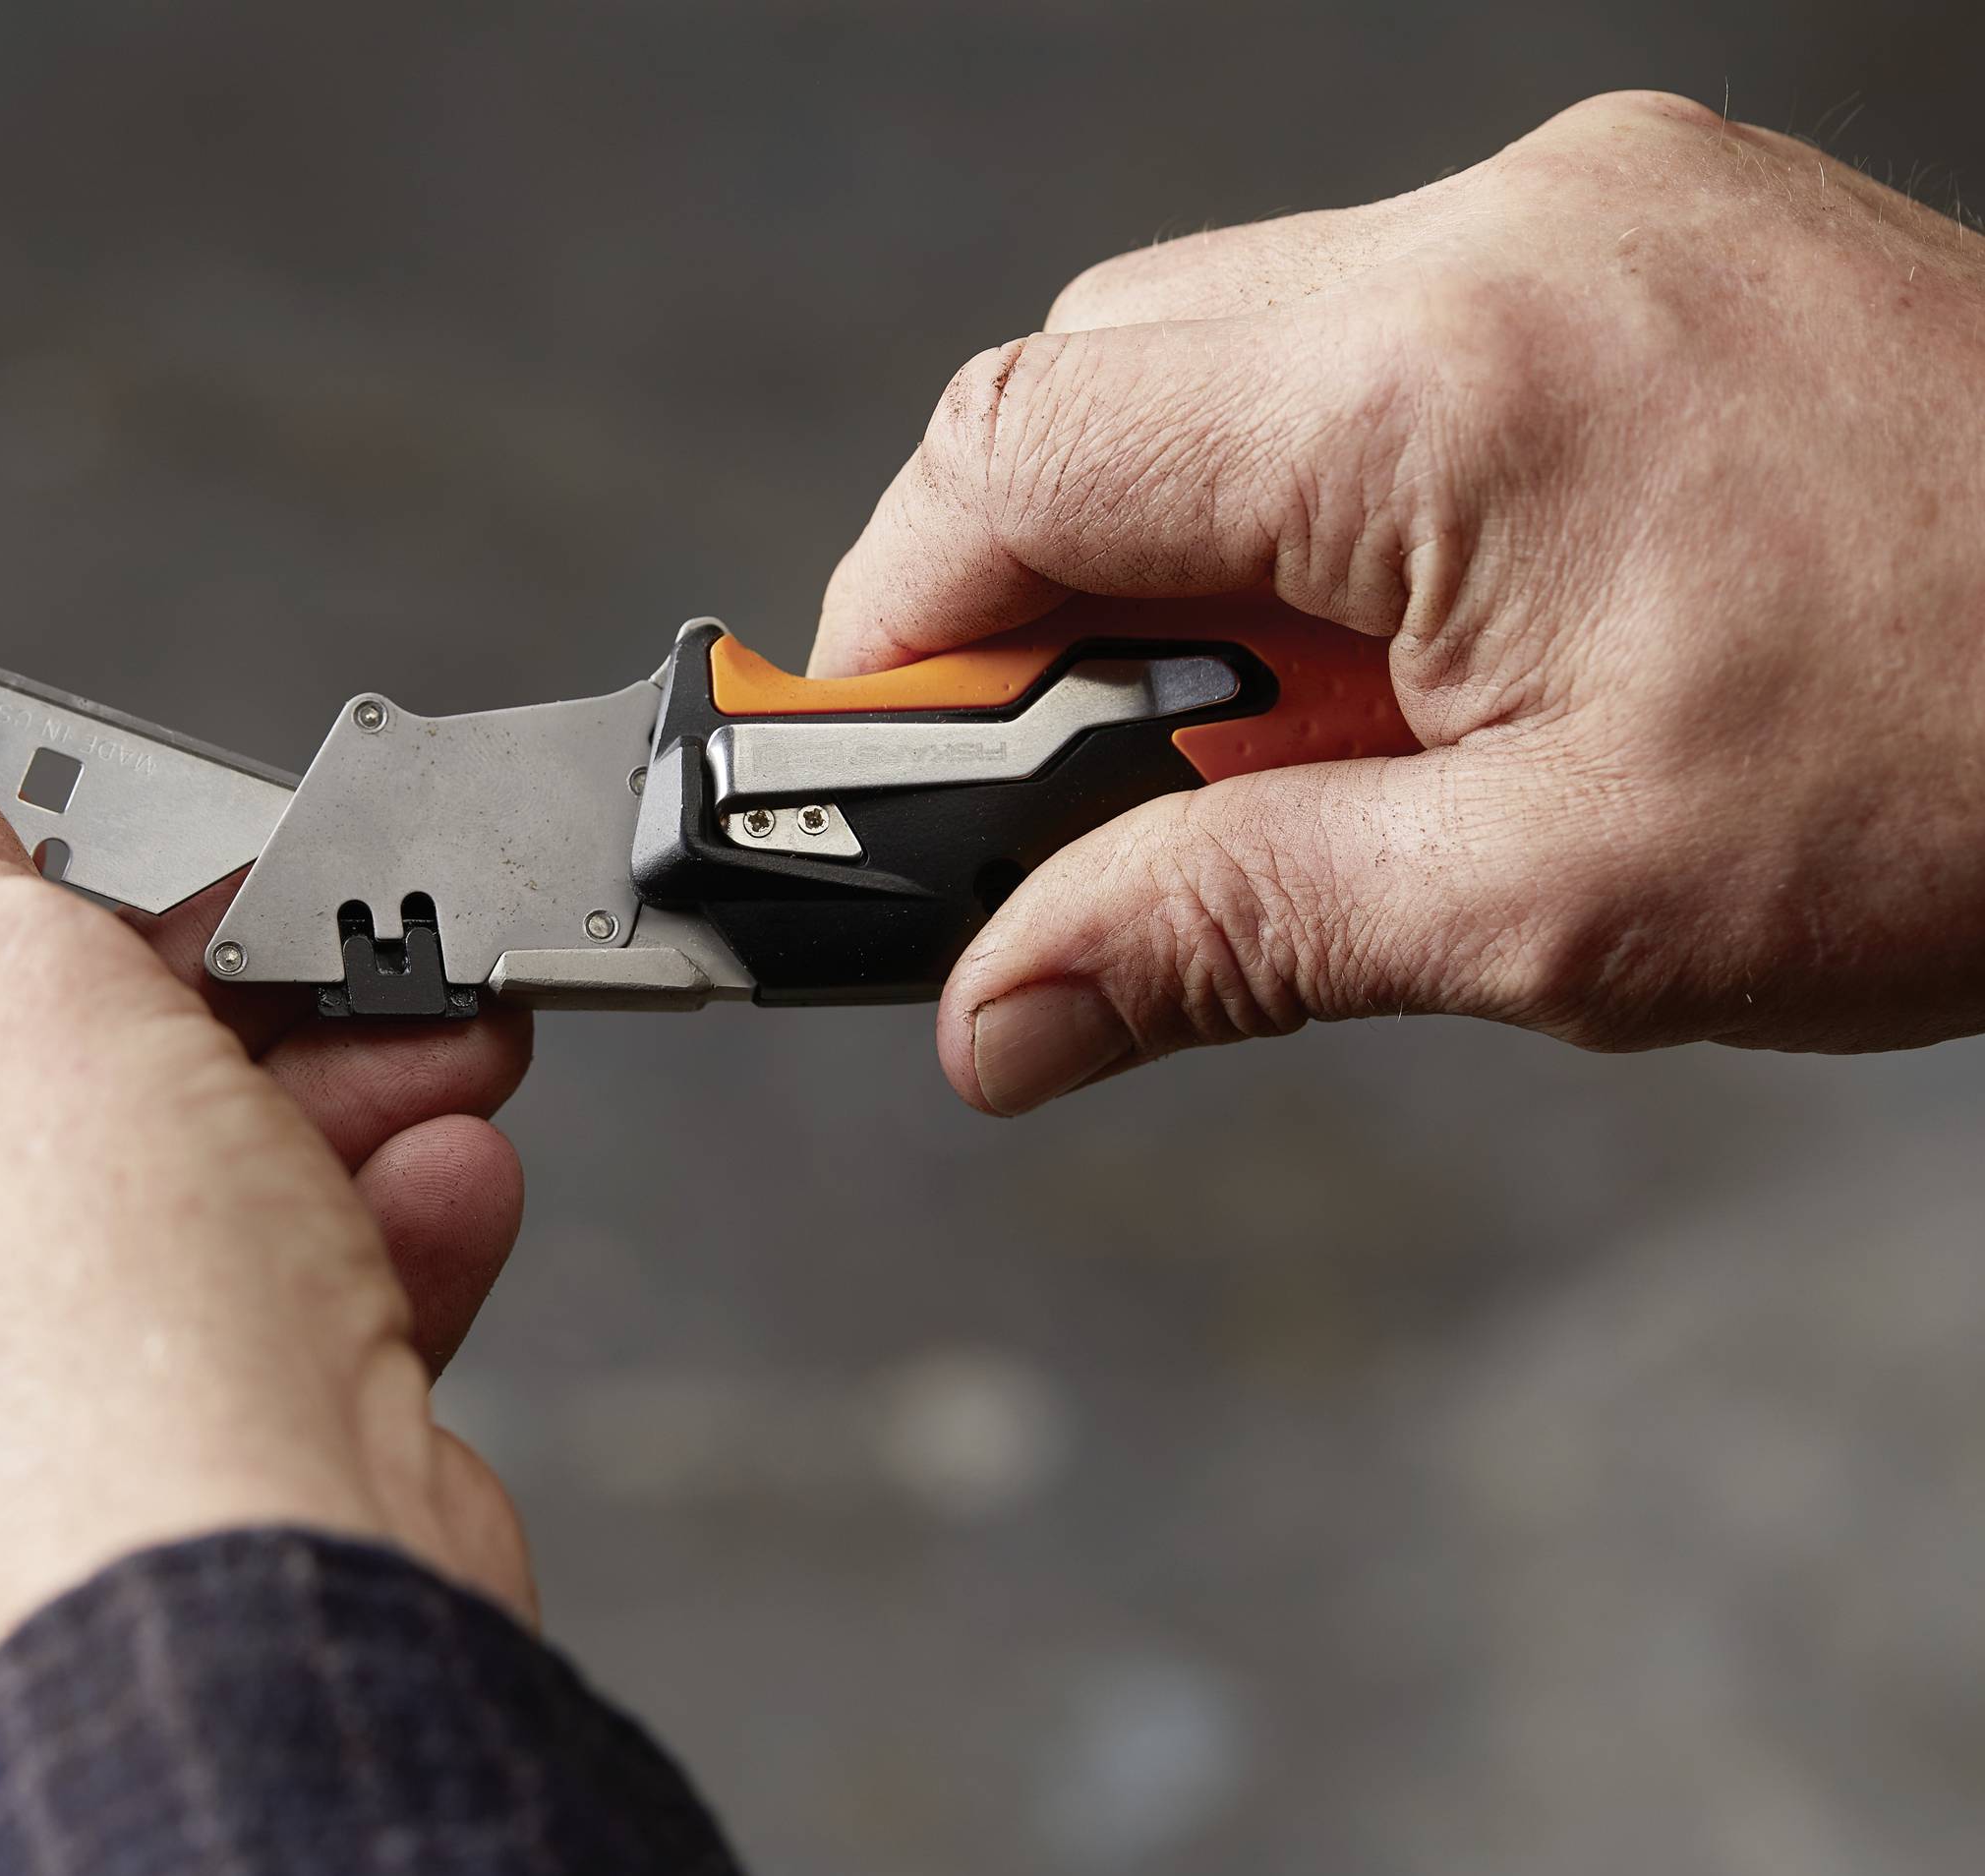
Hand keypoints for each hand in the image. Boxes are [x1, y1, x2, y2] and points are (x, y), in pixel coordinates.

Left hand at [0, 707, 534, 1778]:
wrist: (250, 1674)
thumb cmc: (81, 1343)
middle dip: (125, 973)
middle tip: (246, 922)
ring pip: (53, 1214)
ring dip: (261, 1108)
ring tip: (418, 1045)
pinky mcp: (29, 1545)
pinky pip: (139, 1356)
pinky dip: (286, 1262)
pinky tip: (431, 1192)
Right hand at [812, 91, 1984, 1113]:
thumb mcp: (1554, 909)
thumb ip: (1224, 936)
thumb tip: (1001, 1010)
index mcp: (1438, 385)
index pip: (1015, 454)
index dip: (902, 633)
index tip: (883, 782)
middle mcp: (1492, 235)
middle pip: (1094, 381)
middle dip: (1044, 601)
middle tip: (1102, 803)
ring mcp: (1581, 209)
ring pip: (1228, 350)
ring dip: (1197, 556)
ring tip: (1316, 743)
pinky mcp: (1648, 230)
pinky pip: (1382, 335)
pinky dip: (1334, 496)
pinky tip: (1431, 644)